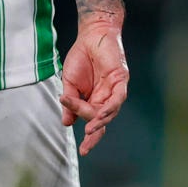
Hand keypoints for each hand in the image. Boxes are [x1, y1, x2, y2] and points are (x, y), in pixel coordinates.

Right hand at [60, 15, 127, 154]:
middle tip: (85, 146)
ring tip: (89, 130)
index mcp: (94, 100)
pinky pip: (118, 97)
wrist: (90, 35)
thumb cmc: (81, 57)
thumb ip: (70, 103)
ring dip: (100, 121)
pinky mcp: (120, 79)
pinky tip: (101, 113)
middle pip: (102, 120)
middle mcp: (106, 98)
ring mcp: (115, 90)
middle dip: (94, 134)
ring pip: (110, 111)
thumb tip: (66, 123)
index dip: (90, 137)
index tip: (82, 151)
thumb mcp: (69, 83)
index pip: (94, 122)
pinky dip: (110, 107)